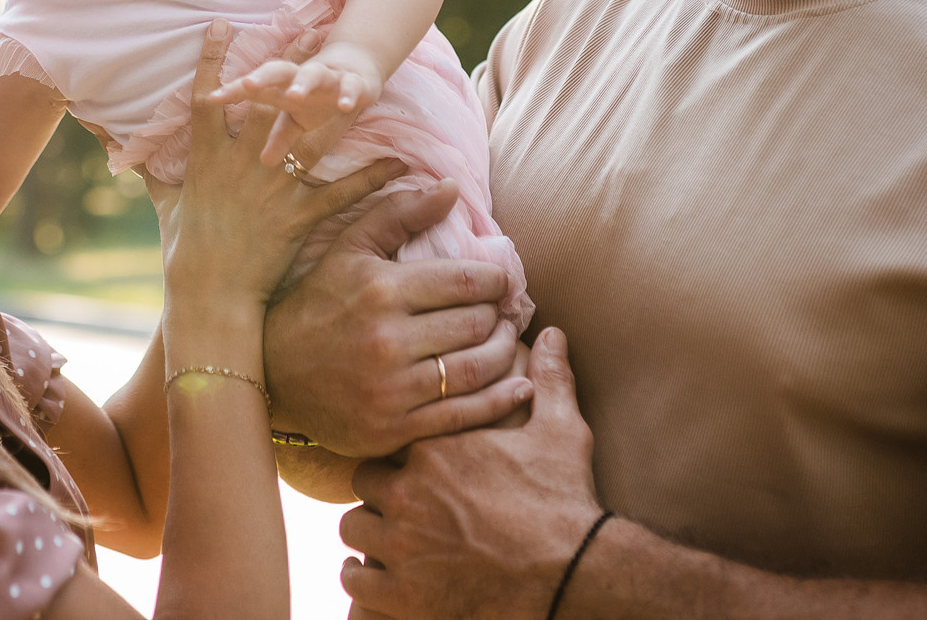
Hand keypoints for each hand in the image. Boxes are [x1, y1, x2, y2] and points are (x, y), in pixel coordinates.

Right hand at [161, 21, 401, 312]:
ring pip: (309, 134)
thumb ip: (145, 169)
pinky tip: (401, 162)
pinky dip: (373, 177)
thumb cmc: (182, 252)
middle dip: (289, 63)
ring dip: (334, 104)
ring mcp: (273, 187)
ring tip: (354, 75)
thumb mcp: (163, 204)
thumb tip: (108, 142)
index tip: (222, 22)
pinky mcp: (299, 215)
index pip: (208, 97)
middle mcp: (242, 164)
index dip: (214, 59)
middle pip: (269, 102)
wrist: (208, 295)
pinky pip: (342, 191)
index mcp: (206, 158)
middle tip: (309, 25)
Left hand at [211, 40, 384, 165]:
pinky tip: (345, 106)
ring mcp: (328, 78)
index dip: (233, 91)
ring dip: (303, 83)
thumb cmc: (317, 99)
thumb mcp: (297, 121)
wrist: (357, 70)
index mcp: (281, 88)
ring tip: (293, 95)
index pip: (253, 88)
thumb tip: (263, 162)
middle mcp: (300, 78)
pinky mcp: (355, 82)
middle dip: (263, 77)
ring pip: (313, 75)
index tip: (212, 98)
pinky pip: (351, 87)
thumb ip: (280, 138)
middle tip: (247, 84)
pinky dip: (349, 94)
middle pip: (277, 72)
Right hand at [263, 180, 526, 456]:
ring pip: (477, 370)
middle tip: (503, 312)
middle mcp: (387, 341)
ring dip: (505, 353)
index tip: (499, 282)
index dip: (496, 280)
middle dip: (499, 315)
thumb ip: (401, 213)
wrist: (271, 373)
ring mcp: (390, 390)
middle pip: (476, 324)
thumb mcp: (349, 248)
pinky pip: (462, 416)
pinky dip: (499, 401)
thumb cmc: (317, 301)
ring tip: (505, 341)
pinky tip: (518, 386)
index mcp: (382, 290)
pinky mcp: (392, 430)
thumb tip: (454, 187)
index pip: (467, 281)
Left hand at [341, 328, 604, 619]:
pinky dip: (367, 579)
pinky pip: (356, 580)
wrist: (573, 572)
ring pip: (354, 529)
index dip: (401, 452)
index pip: (390, 435)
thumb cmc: (565, 501)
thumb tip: (552, 332)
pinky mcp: (403, 594)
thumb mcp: (561, 430)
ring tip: (393, 540)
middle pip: (365, 481)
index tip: (416, 464)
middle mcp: (408, 492)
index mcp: (435, 449)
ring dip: (370, 533)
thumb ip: (549, 379)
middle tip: (403, 503)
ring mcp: (402, 545)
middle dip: (381, 490)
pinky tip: (387, 578)